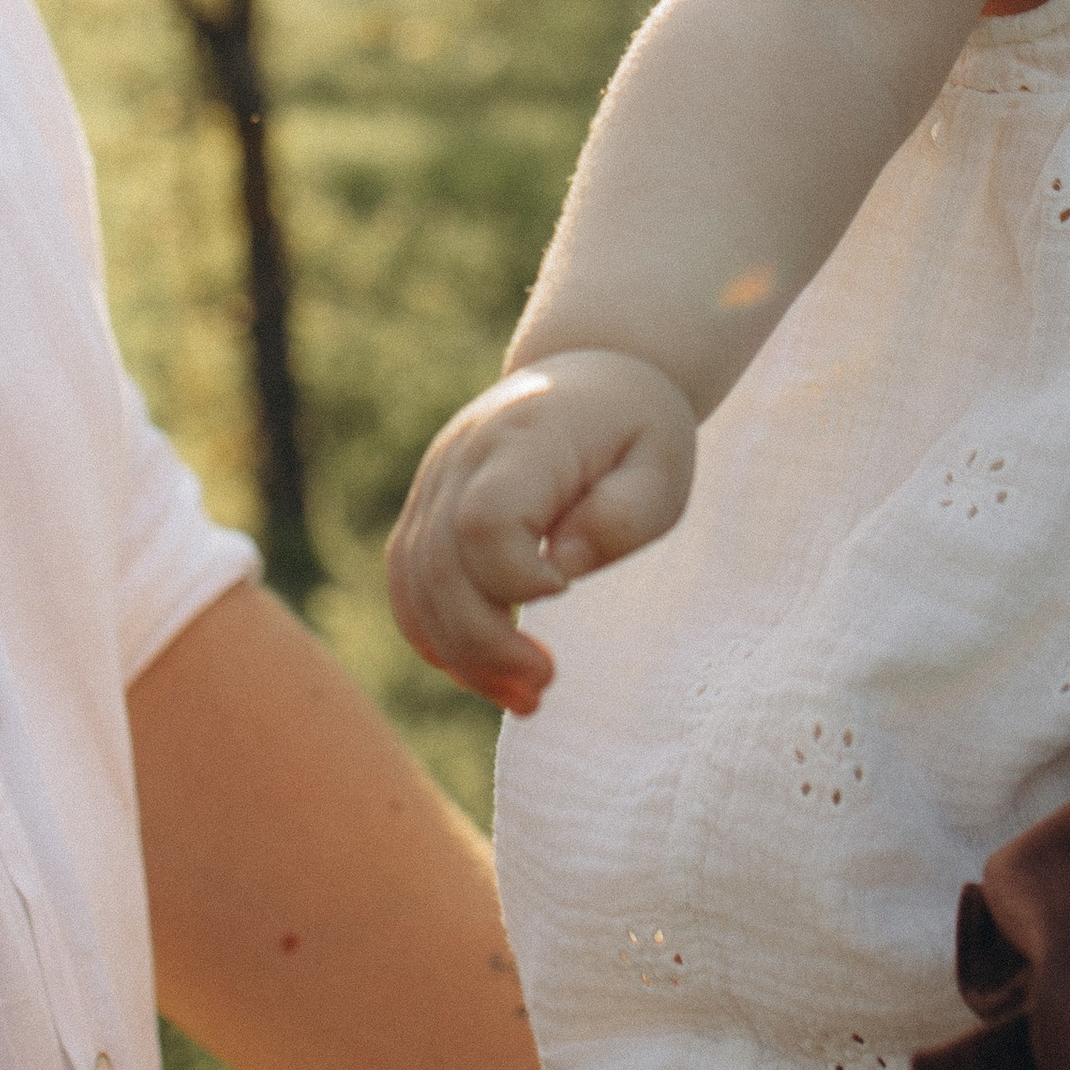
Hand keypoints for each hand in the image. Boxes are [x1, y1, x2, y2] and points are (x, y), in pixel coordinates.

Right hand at [388, 350, 696, 712]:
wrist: (593, 372)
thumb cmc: (637, 427)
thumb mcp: (662, 466)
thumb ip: (621, 516)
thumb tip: (559, 568)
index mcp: (524, 439)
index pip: (484, 521)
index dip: (513, 575)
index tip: (564, 590)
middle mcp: (463, 457)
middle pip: (438, 564)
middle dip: (484, 640)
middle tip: (545, 680)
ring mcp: (436, 481)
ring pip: (414, 583)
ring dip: (460, 654)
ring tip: (526, 697)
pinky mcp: (428, 507)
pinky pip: (407, 583)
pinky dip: (437, 637)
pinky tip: (485, 672)